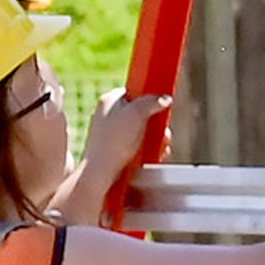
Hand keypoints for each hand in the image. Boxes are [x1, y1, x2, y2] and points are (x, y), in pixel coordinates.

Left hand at [67, 94, 168, 223]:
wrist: (100, 173)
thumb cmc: (114, 141)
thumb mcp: (138, 112)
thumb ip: (153, 101)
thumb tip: (165, 99)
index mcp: (108, 100)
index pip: (133, 92)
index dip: (148, 97)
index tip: (160, 103)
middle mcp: (106, 116)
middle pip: (138, 113)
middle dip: (155, 122)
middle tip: (163, 128)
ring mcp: (108, 134)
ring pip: (138, 131)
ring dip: (154, 137)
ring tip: (162, 145)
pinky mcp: (112, 151)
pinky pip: (133, 145)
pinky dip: (145, 149)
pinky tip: (154, 154)